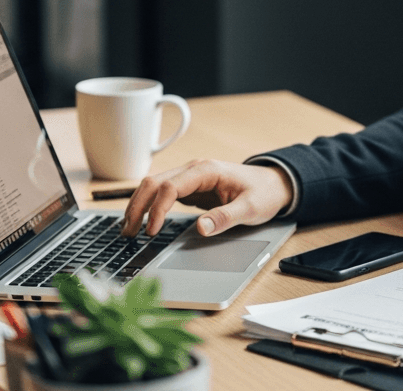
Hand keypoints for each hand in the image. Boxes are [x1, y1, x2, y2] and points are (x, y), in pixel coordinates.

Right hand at [122, 159, 293, 236]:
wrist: (274, 184)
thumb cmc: (264, 193)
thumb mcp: (251, 208)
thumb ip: (225, 217)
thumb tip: (201, 228)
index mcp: (206, 170)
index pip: (171, 186)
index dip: (157, 209)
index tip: (152, 231)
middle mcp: (194, 170)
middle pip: (154, 182)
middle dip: (138, 206)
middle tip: (128, 233)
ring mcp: (191, 177)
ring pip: (154, 186)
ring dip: (139, 205)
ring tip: (128, 229)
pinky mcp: (191, 188)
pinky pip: (163, 194)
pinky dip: (150, 206)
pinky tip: (142, 222)